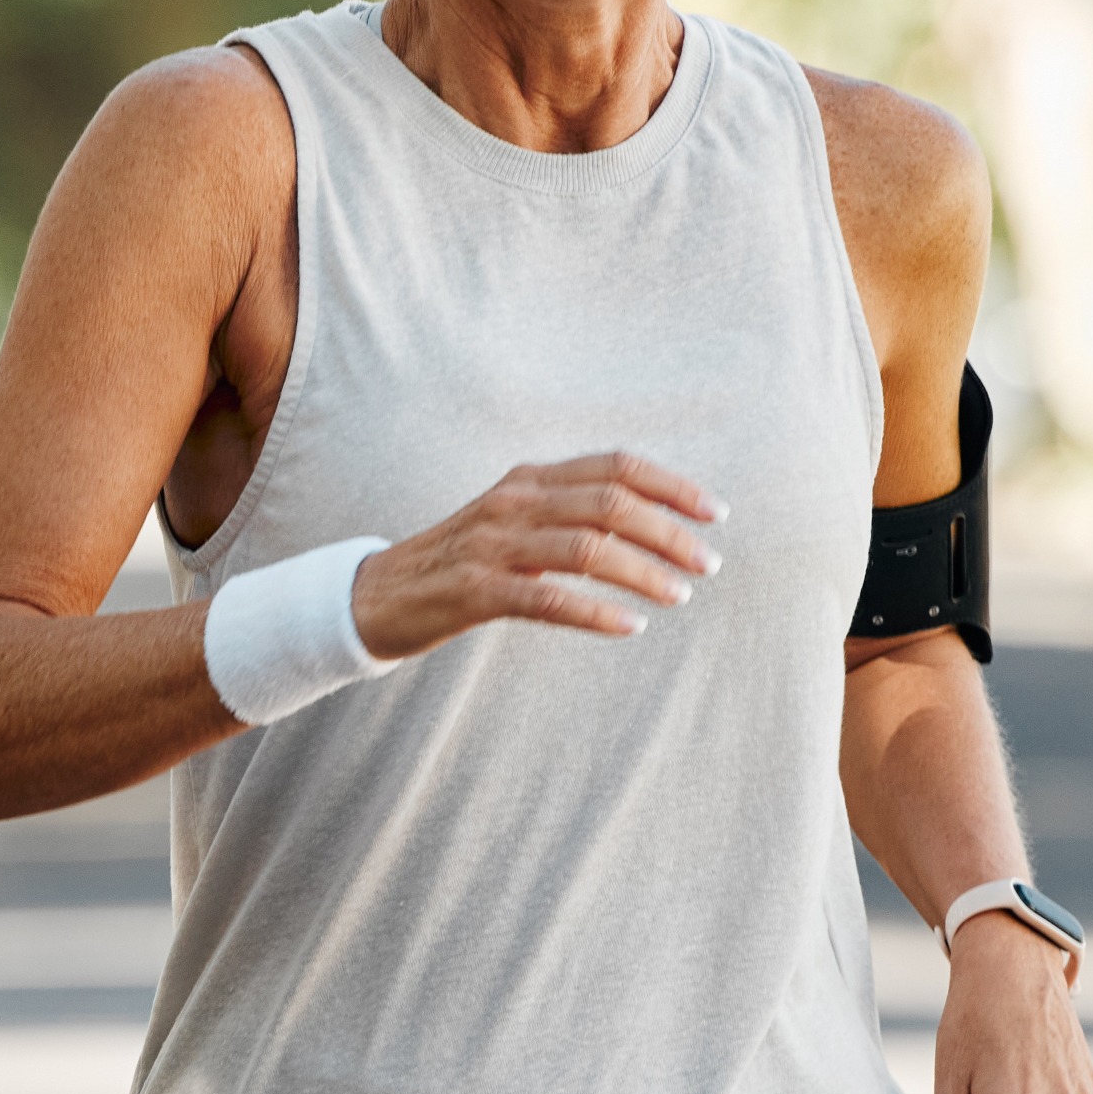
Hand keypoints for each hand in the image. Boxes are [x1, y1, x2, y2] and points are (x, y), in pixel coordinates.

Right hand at [348, 452, 725, 659]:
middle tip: (708, 563)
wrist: (376, 595)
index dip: (671, 486)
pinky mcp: (475, 590)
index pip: (615, 466)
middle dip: (669, 532)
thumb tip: (648, 523)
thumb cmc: (459, 562)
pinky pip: (548, 599)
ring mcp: (492, 545)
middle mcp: (514, 502)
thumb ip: (568, 513)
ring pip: (587, 549)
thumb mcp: (513, 521)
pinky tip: (629, 627)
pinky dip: (596, 614)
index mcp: (529, 478)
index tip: (715, 513)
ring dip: (643, 573)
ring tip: (679, 595)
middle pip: (611, 505)